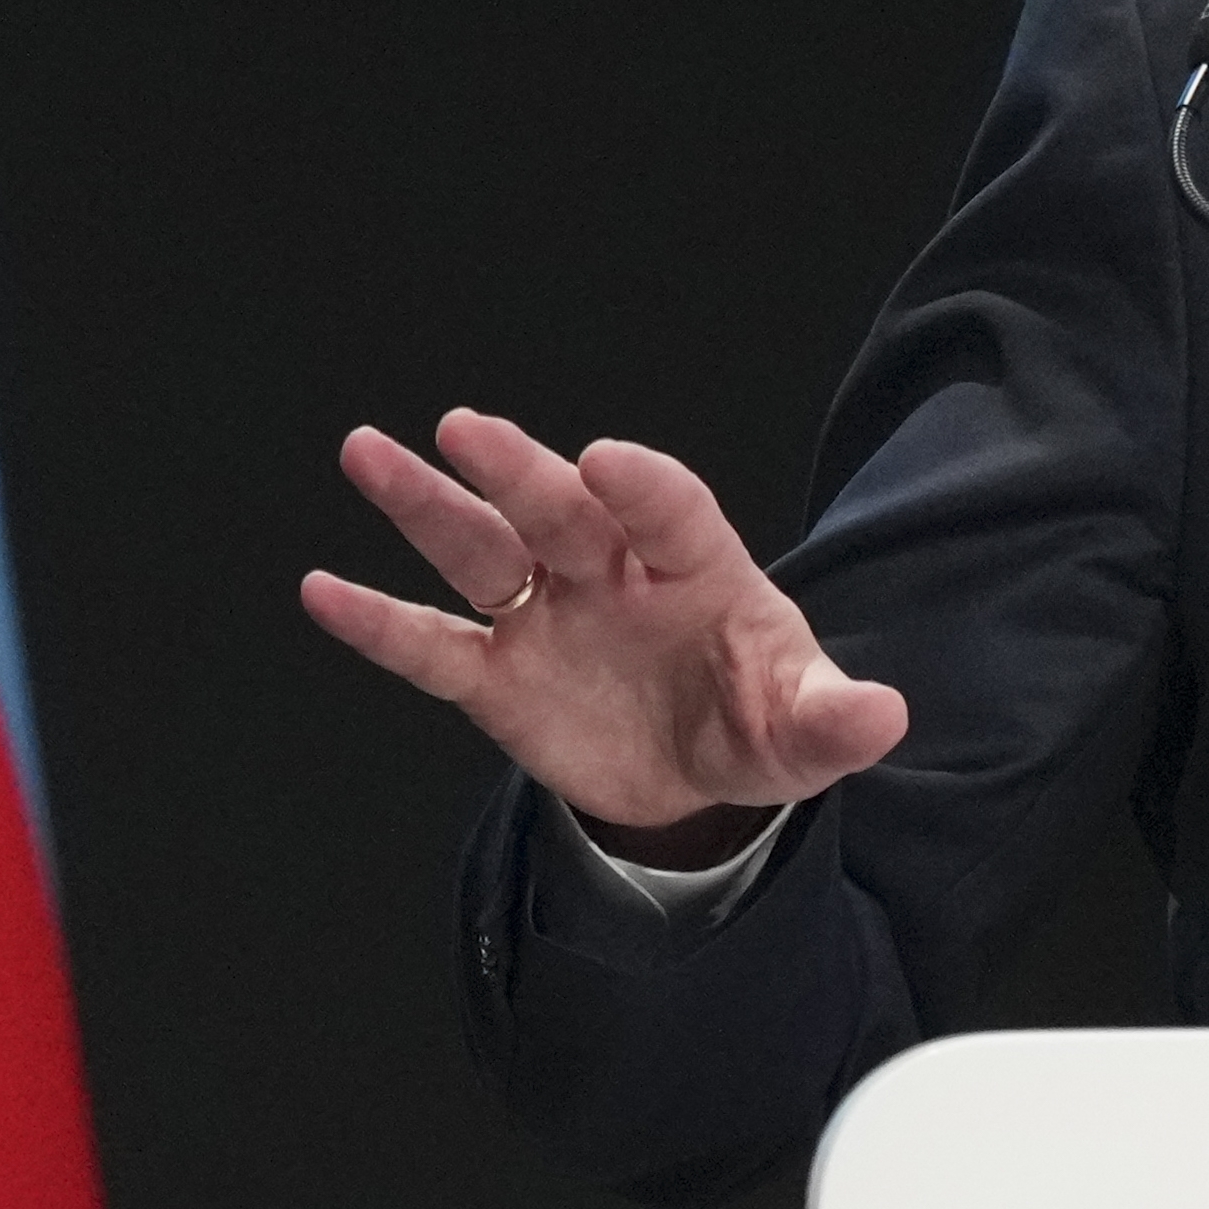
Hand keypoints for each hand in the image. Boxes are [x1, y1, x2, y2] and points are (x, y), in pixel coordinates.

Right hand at [300, 409, 908, 845]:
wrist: (696, 779)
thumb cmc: (753, 720)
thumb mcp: (801, 731)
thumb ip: (834, 720)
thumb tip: (886, 714)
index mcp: (696, 569)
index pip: (670, 512)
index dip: (642, 487)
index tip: (606, 461)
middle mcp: (610, 573)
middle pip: (560, 512)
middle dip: (518, 471)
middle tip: (469, 429)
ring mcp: (547, 617)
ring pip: (481, 550)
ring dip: (426, 504)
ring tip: (368, 451)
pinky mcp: (497, 676)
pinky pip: (431, 644)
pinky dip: (378, 621)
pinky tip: (322, 589)